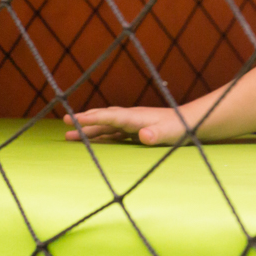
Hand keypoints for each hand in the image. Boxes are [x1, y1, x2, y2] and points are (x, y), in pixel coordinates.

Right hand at [63, 106, 195, 145]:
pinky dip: (100, 132)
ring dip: (89, 128)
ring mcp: (133, 122)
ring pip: (106, 124)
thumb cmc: (180, 129)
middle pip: (103, 118)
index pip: (110, 117)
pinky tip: (93, 137)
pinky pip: (113, 130)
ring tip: (70, 133)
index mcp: (136, 118)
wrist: (190, 122)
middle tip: (64, 121)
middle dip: (84, 120)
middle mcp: (131, 118)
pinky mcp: (135, 129)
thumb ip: (156, 134)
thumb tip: (143, 134)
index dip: (92, 118)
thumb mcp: (169, 133)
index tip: (73, 118)